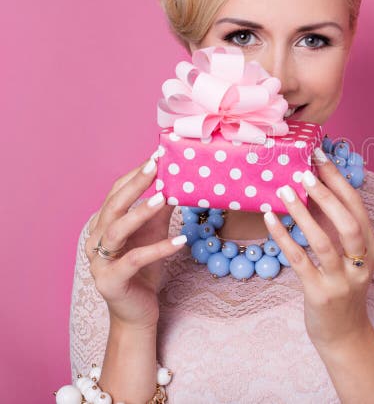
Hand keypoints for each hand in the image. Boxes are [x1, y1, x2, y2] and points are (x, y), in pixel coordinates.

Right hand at [84, 153, 184, 329]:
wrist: (137, 313)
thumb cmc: (144, 271)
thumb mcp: (154, 234)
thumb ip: (161, 210)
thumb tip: (178, 182)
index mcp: (103, 225)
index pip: (115, 193)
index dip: (135, 175)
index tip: (157, 157)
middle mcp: (96, 240)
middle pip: (113, 206)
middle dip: (135, 184)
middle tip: (156, 166)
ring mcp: (99, 262)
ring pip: (116, 231)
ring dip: (140, 212)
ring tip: (164, 198)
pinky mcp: (111, 281)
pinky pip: (134, 260)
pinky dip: (158, 249)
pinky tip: (180, 240)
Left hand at [264, 147, 373, 350]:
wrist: (345, 334)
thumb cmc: (342, 288)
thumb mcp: (346, 256)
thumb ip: (334, 227)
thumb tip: (311, 189)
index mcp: (371, 248)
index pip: (357, 207)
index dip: (339, 180)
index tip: (320, 156)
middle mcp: (361, 263)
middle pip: (348, 222)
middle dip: (326, 194)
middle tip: (304, 173)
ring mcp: (342, 281)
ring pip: (323, 241)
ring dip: (302, 214)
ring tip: (284, 192)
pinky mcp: (320, 294)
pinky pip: (300, 261)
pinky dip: (284, 238)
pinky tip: (270, 220)